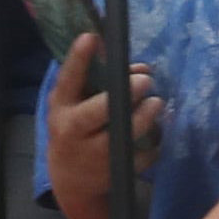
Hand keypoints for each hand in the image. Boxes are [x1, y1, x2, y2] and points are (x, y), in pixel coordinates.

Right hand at [40, 33, 167, 218]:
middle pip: (98, 111)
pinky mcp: (114, 172)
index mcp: (61, 108)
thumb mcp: (75, 103)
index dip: (79, 59)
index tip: (92, 38)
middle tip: (145, 81)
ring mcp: (93, 156)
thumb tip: (142, 68)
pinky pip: (141, 156)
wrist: (71, 180)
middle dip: (125, 93)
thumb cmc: (76, 128)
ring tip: (157, 103)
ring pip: (124, 135)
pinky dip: (153, 143)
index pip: (68, 80)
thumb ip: (101, 82)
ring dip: (145, 116)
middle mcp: (73, 131)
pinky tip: (156, 133)